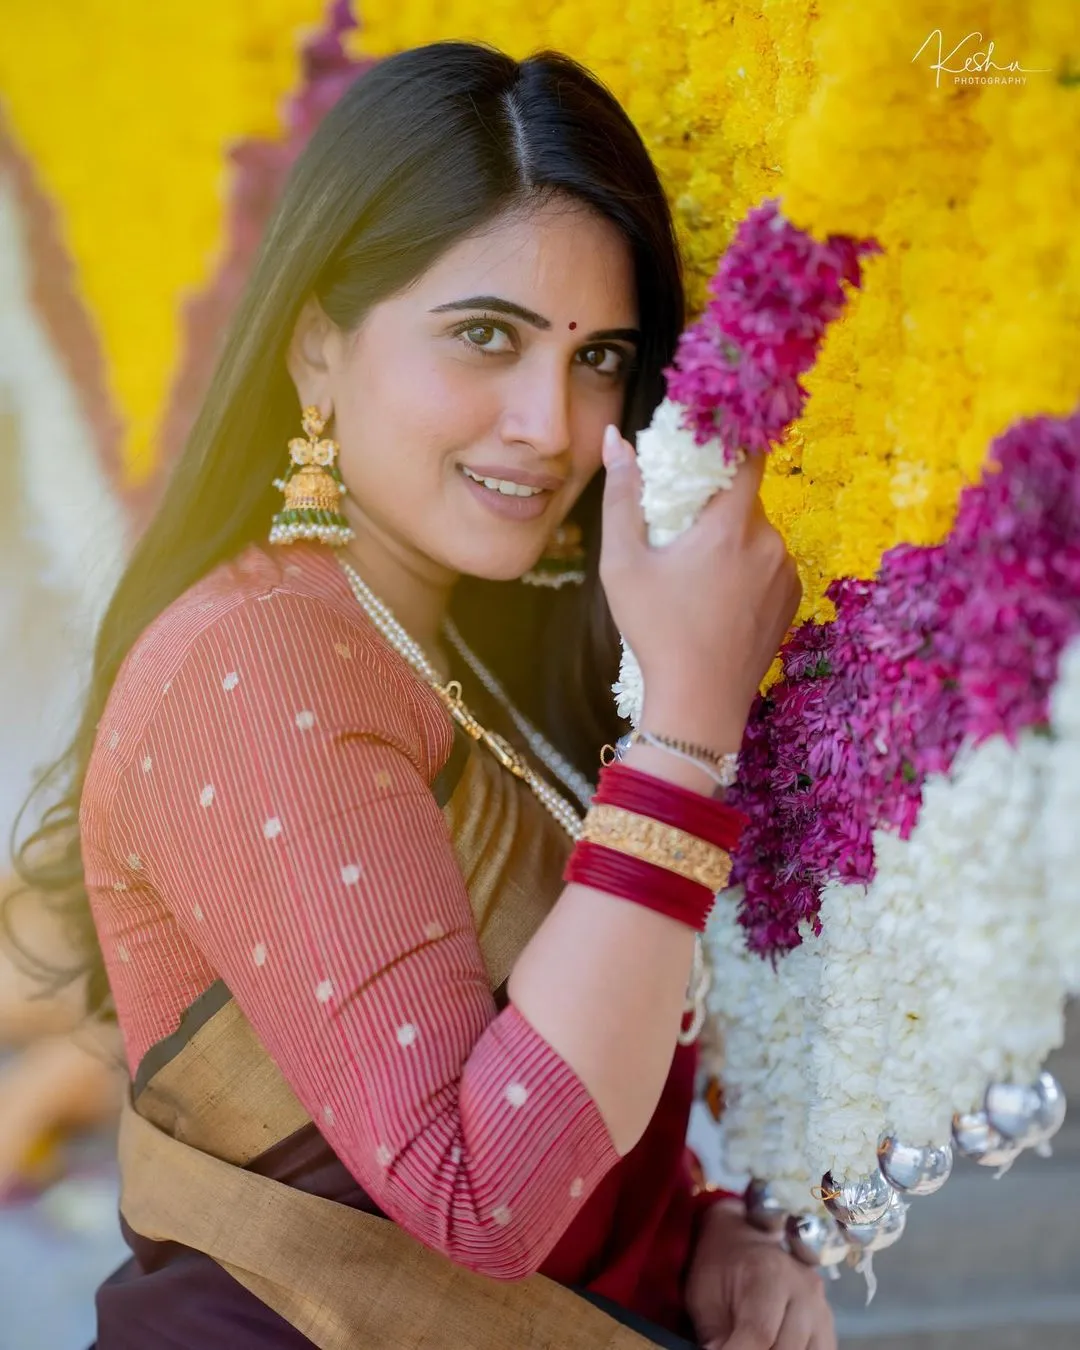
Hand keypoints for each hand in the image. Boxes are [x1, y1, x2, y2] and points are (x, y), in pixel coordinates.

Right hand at [599, 426, 801, 748]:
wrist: (699, 704)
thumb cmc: (656, 632)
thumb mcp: (623, 563)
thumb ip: (621, 495)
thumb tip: (616, 440)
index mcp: (731, 525)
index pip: (747, 454)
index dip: (728, 443)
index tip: (704, 449)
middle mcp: (769, 541)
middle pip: (745, 499)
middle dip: (716, 505)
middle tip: (680, 533)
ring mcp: (786, 572)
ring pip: (757, 534)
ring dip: (731, 540)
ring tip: (696, 576)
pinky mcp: (792, 599)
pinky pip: (770, 565)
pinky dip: (747, 569)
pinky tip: (718, 599)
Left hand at [685, 1202, 836, 1349]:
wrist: (742, 1240)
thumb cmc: (719, 1266)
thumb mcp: (705, 1296)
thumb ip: (715, 1334)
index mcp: (770, 1273)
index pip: (759, 1333)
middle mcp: (804, 1289)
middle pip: (785, 1349)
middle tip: (733, 1346)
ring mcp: (822, 1308)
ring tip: (753, 1345)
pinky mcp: (828, 1324)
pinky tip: (772, 1347)